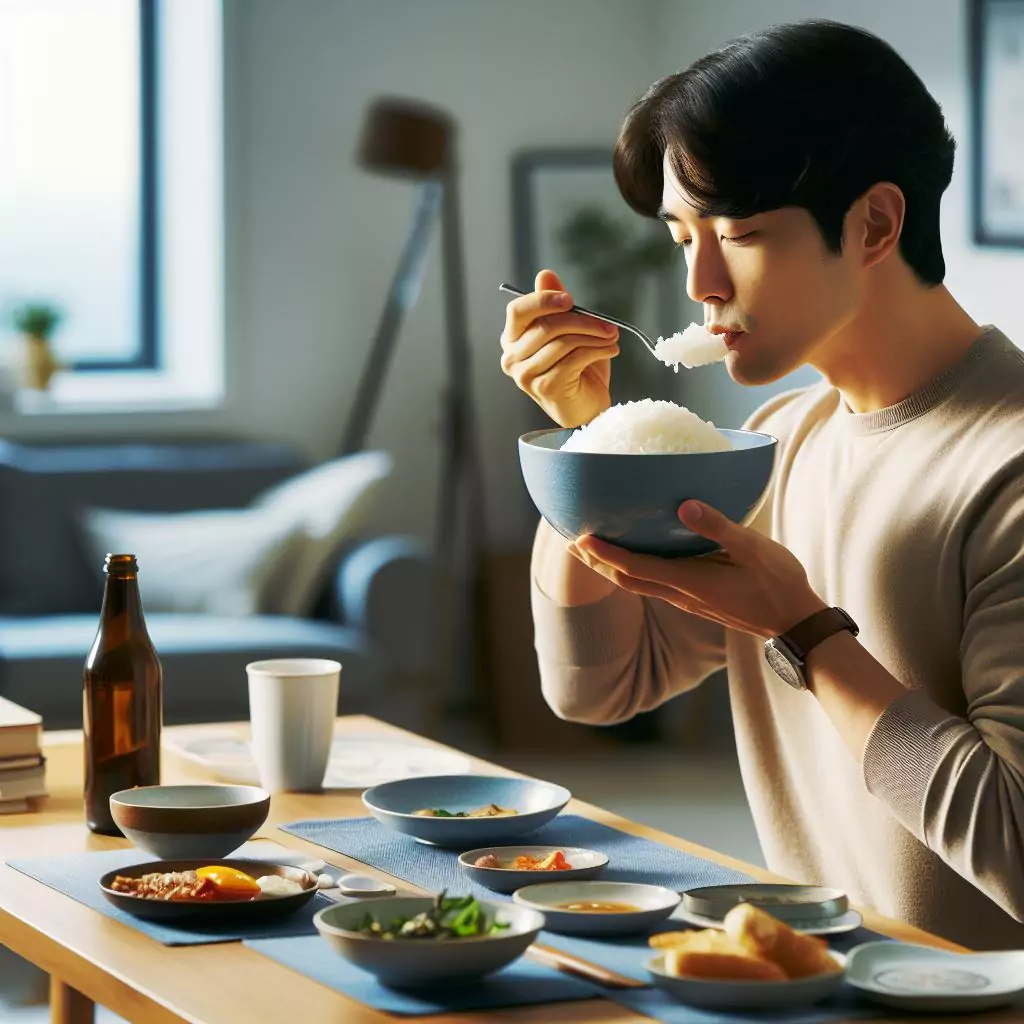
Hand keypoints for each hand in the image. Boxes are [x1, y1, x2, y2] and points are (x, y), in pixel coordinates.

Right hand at [500, 268, 619, 427]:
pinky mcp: (545, 387)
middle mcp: (512, 358)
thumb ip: (555, 304)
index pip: (518, 310)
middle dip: (583, 321)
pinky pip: (574, 359)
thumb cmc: (576, 367)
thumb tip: (545, 274)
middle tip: (608, 323)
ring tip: (612, 337)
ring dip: (594, 336)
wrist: (586, 406)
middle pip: (546, 325)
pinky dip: (598, 350)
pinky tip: (611, 349)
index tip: (571, 300)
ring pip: (563, 342)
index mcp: (512, 339)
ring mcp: (525, 375)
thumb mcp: (568, 330)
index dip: (544, 300)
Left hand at [567, 501, 826, 638]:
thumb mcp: (753, 549)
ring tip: (589, 551)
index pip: (635, 566)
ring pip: (637, 585)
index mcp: (690, 581)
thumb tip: (684, 505)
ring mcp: (687, 601)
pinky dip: (632, 571)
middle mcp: (681, 594)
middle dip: (596, 563)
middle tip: (570, 542)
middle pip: (626, 580)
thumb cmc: (777, 583)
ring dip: (610, 569)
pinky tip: (634, 557)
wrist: (796, 624)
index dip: (604, 554)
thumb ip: (717, 527)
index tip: (579, 538)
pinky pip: (653, 585)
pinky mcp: (696, 601)